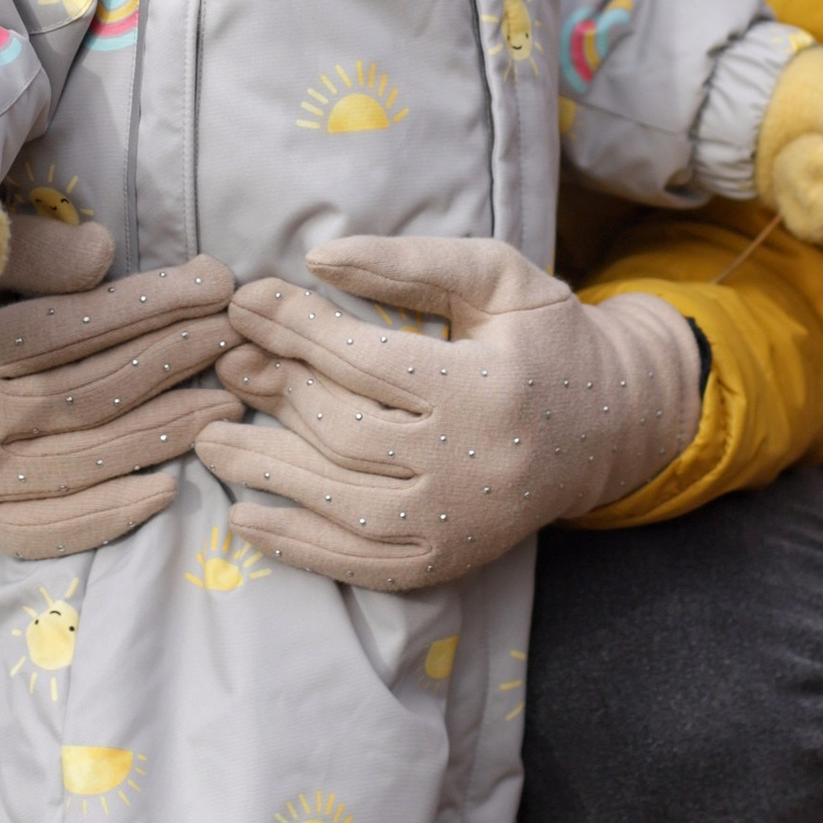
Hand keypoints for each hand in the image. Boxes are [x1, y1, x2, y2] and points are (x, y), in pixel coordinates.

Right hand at [0, 216, 238, 556]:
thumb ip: (31, 251)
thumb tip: (106, 251)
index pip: (75, 327)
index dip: (153, 303)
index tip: (219, 282)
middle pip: (92, 390)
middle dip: (175, 359)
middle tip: (241, 338)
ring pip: (85, 456)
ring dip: (166, 432)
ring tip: (229, 402)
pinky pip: (48, 528)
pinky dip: (108, 515)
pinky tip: (167, 490)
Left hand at [194, 235, 700, 590]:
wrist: (615, 425)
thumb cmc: (547, 339)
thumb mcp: (496, 277)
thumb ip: (409, 264)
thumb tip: (317, 258)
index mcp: (486, 389)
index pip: (367, 361)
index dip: (296, 327)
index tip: (246, 303)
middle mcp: (471, 466)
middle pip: (345, 432)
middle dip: (275, 392)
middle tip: (225, 365)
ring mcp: (458, 524)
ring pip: (341, 502)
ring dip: (265, 472)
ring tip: (207, 441)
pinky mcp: (449, 561)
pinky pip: (359, 563)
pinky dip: (298, 547)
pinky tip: (245, 519)